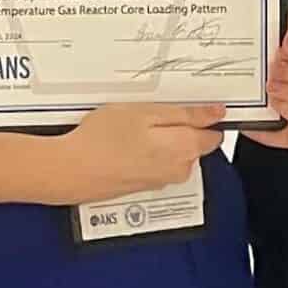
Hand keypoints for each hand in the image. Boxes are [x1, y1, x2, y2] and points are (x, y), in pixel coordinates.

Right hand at [44, 101, 224, 204]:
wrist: (72, 171)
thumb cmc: (102, 140)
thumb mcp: (145, 112)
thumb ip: (185, 114)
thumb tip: (215, 113)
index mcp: (185, 149)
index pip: (213, 131)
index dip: (203, 114)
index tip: (186, 103)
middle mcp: (179, 169)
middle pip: (195, 141)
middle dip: (180, 124)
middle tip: (150, 109)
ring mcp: (162, 179)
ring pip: (176, 150)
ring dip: (162, 136)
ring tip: (132, 123)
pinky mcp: (146, 184)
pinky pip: (159, 161)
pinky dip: (149, 149)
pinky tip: (126, 140)